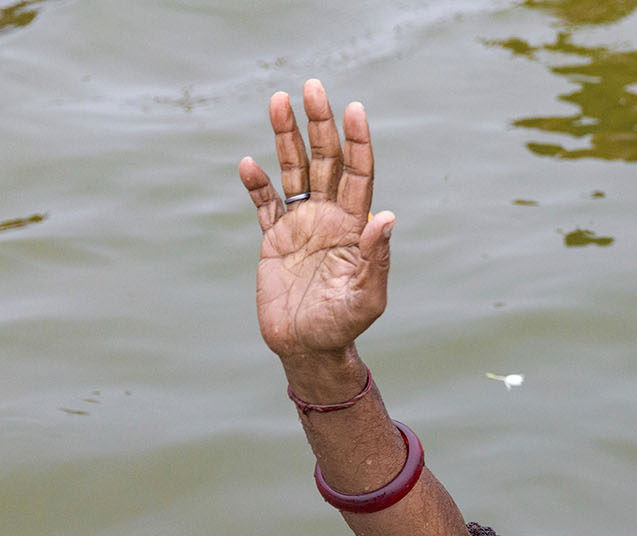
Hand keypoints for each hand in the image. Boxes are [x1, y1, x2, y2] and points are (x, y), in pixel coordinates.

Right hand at [238, 80, 392, 361]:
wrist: (308, 348)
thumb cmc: (344, 326)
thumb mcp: (367, 297)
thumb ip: (376, 257)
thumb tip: (386, 217)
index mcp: (354, 227)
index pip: (359, 174)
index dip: (357, 142)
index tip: (353, 109)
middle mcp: (329, 217)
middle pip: (326, 160)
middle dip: (320, 124)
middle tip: (313, 87)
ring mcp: (301, 225)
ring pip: (294, 171)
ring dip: (287, 137)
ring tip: (279, 99)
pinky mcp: (274, 238)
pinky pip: (264, 203)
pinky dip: (256, 184)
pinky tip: (249, 164)